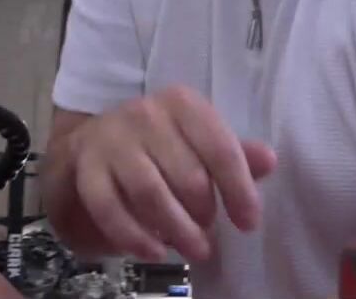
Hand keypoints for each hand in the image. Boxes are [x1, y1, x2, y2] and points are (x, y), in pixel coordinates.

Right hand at [68, 85, 276, 262]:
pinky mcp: (86, 169)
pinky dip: (134, 237)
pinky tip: (154, 253)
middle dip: (204, 213)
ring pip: (150, 192)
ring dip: (176, 229)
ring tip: (193, 249)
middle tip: (210, 234)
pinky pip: (110, 209)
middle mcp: (145, 114)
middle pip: (187, 175)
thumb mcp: (199, 139)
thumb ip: (234, 152)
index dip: (239, 191)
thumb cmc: (161, 141)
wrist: (95, 141)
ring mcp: (112, 140)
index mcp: (182, 103)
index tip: (249, 223)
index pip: (220, 148)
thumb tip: (269, 160)